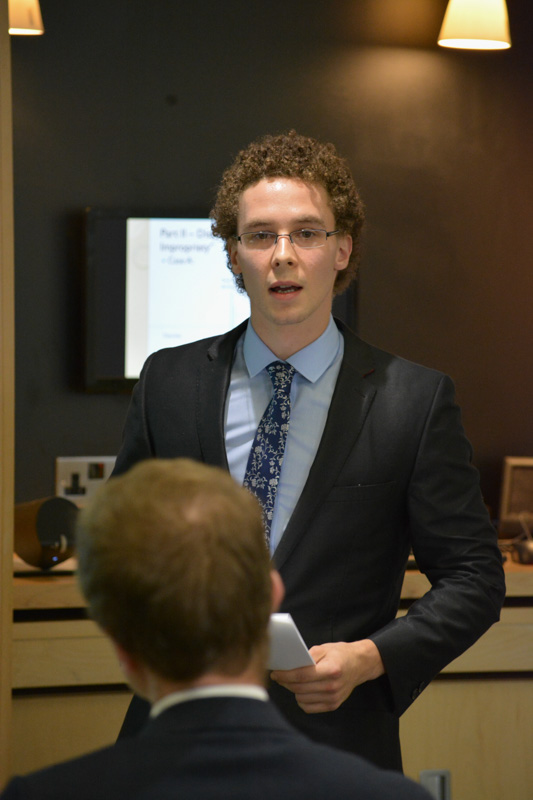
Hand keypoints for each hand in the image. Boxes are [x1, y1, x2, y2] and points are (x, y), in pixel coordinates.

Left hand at [270, 639, 384, 713]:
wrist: (359, 664)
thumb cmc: (340, 654)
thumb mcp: (324, 648)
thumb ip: (307, 657)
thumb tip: (288, 666)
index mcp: (331, 670)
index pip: (302, 675)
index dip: (285, 675)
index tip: (274, 673)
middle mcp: (332, 686)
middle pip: (300, 688)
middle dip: (286, 682)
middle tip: (279, 676)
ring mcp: (333, 698)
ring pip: (302, 699)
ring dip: (294, 690)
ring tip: (292, 681)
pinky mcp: (332, 705)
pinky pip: (308, 707)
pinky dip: (302, 700)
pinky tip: (302, 690)